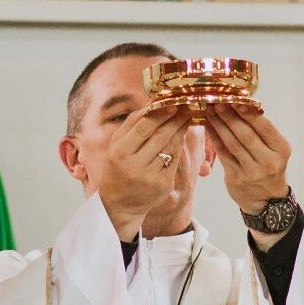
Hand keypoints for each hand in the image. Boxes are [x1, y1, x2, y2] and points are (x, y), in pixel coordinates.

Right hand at [95, 107, 191, 239]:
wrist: (120, 203)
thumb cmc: (117, 167)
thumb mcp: (116, 144)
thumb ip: (132, 123)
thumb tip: (152, 101)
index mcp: (120, 153)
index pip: (144, 128)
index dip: (161, 114)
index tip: (173, 103)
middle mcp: (135, 166)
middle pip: (161, 136)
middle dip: (175, 119)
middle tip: (186, 106)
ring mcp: (151, 177)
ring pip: (171, 147)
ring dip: (181, 130)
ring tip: (187, 117)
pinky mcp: (163, 185)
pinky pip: (175, 160)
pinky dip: (179, 146)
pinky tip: (181, 135)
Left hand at [205, 105, 290, 213]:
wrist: (266, 200)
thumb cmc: (269, 166)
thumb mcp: (274, 150)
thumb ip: (261, 131)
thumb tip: (241, 103)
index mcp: (282, 150)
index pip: (265, 127)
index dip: (249, 112)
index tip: (236, 99)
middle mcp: (269, 162)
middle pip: (246, 134)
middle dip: (230, 116)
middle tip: (218, 102)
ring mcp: (252, 172)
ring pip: (232, 143)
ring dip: (219, 125)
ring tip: (210, 111)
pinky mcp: (236, 178)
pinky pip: (223, 154)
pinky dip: (215, 138)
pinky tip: (209, 127)